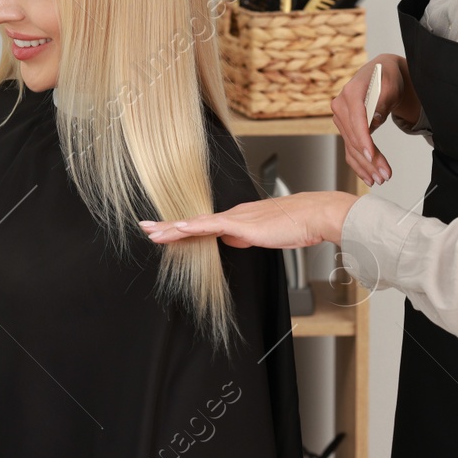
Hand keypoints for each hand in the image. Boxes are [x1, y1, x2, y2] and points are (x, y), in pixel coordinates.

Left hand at [139, 191, 357, 248]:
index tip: (162, 229)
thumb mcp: (264, 236)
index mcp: (236, 218)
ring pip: (197, 223)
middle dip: (167, 226)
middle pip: (193, 222)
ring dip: (173, 228)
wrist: (313, 215)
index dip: (180, 227)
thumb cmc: (296, 225)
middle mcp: (232, 215)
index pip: (202, 224)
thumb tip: (230, 241)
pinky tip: (179, 228)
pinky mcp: (242, 224)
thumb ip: (244, 238)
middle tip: (145, 228)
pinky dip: (193, 226)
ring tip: (152, 231)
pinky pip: (212, 225)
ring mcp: (235, 219)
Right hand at [333, 54, 415, 186]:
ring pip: (351, 148)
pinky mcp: (345, 128)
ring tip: (381, 179)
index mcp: (351, 92)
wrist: (381, 75)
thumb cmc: (386, 78)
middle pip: (353, 138)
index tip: (371, 155)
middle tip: (385, 175)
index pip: (356, 119)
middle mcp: (341, 106)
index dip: (363, 139)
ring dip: (366, 166)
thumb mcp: (390, 85)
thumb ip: (382, 101)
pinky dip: (359, 165)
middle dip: (369, 159)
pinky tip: (368, 177)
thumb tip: (374, 120)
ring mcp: (341, 118)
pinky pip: (349, 149)